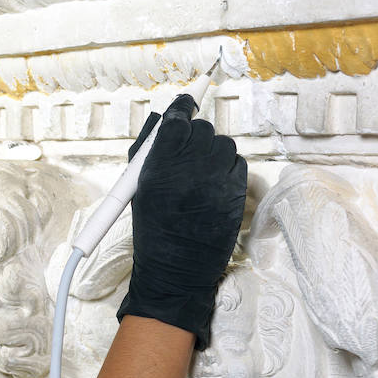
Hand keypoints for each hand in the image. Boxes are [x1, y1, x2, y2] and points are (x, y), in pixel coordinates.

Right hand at [117, 94, 247, 346]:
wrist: (176, 270)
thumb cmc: (152, 230)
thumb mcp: (138, 189)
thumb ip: (147, 151)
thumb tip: (163, 120)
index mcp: (160, 165)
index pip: (177, 119)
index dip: (181, 111)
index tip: (184, 108)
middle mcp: (190, 167)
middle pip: (202, 129)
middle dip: (196, 137)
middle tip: (189, 154)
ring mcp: (217, 179)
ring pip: (224, 144)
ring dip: (214, 153)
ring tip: (202, 174)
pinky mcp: (236, 192)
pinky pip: (238, 163)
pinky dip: (229, 168)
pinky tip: (216, 184)